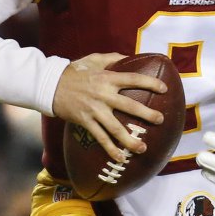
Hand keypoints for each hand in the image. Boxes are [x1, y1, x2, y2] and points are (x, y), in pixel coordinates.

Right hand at [52, 52, 166, 162]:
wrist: (50, 86)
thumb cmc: (74, 71)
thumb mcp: (94, 59)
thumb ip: (113, 58)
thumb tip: (131, 57)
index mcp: (108, 78)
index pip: (134, 79)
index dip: (150, 83)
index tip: (164, 89)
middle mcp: (103, 95)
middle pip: (129, 106)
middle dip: (147, 114)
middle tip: (161, 119)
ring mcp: (94, 110)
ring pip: (115, 128)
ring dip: (130, 140)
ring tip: (143, 148)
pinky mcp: (85, 122)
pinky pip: (100, 138)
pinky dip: (110, 149)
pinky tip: (121, 158)